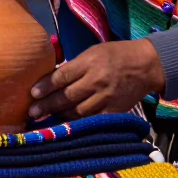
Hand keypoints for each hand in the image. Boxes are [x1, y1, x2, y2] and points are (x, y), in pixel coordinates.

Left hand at [28, 40, 164, 120]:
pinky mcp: (114, 111)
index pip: (63, 76)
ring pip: (77, 112)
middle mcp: (97, 80)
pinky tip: (67, 125)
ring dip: (60, 116)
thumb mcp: (93, 52)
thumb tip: (50, 79)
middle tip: (32, 112)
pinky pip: (92, 120)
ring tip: (45, 119)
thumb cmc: (116, 55)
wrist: (146, 66)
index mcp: (91, 62)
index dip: (46, 86)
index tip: (32, 93)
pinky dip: (78, 123)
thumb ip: (74, 66)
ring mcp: (106, 98)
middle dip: (47, 105)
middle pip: (67, 96)